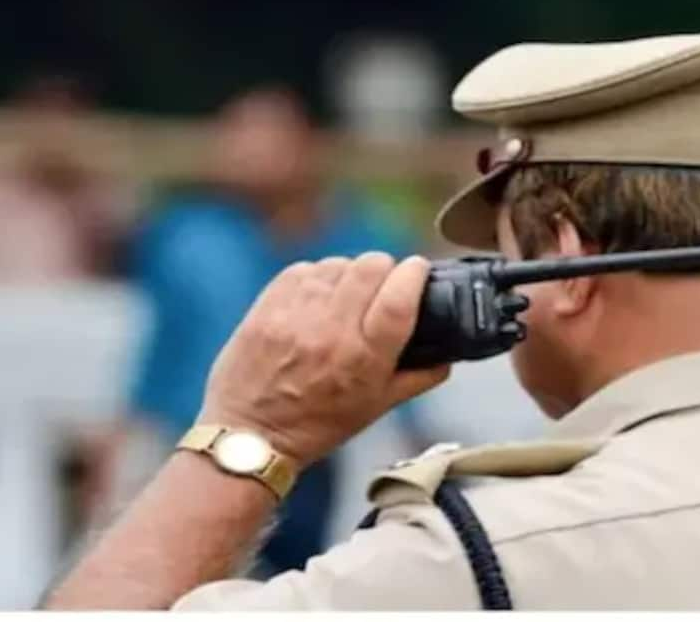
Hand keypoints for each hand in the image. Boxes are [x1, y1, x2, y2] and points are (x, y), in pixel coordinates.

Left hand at [196, 253, 449, 466]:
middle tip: (383, 285)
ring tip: (347, 295)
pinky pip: (304, 270)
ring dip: (350, 273)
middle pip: (371, 266)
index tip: (419, 270)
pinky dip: (317, 278)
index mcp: (364, 358)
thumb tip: (448, 356)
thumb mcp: (377, 408)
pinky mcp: (267, 307)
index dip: (415, 274)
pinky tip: (318, 298)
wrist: (251, 435)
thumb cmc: (317, 425)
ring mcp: (295, 316)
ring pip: (338, 264)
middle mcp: (331, 331)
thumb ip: (419, 378)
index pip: (400, 296)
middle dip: (385, 269)